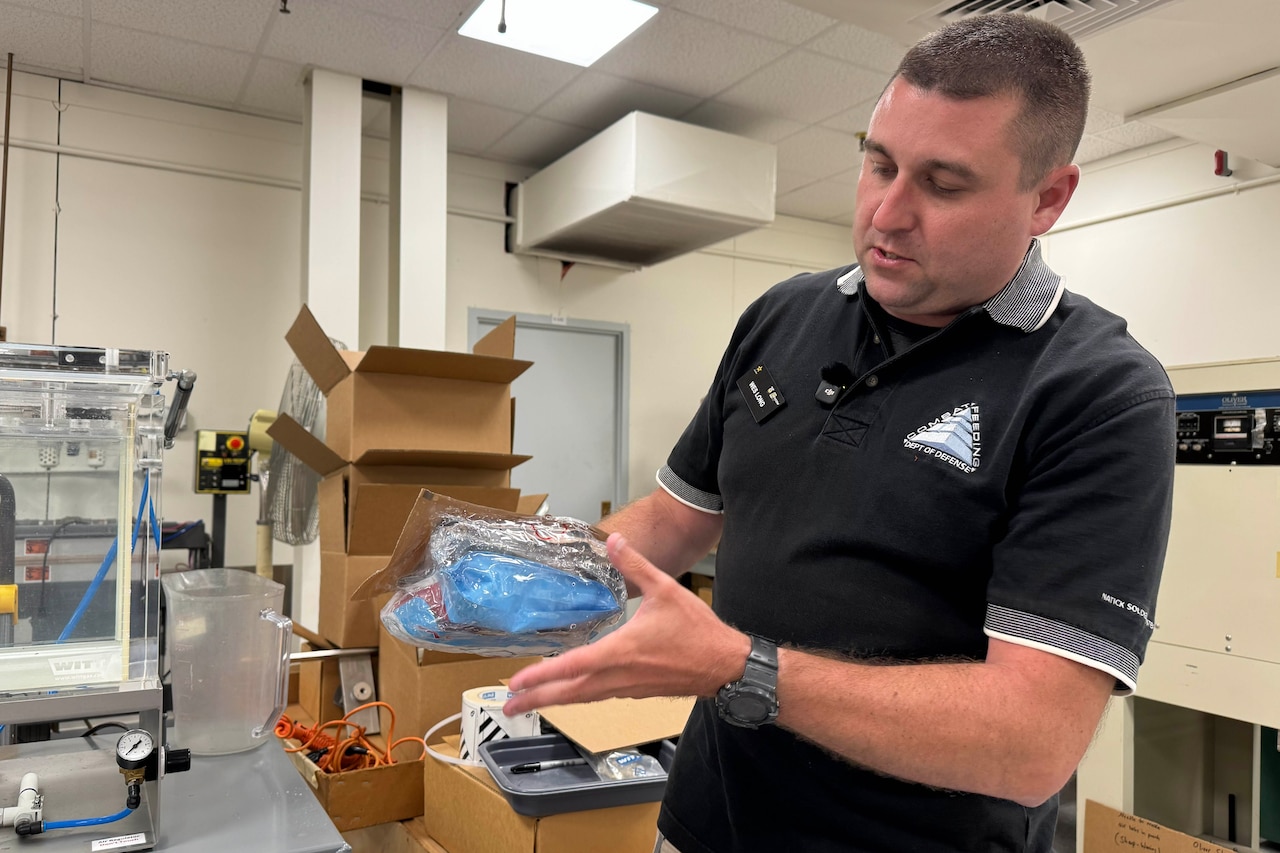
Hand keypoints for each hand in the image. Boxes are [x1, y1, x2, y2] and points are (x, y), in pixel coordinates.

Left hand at [503, 533, 749, 715]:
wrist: (724, 665)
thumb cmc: (697, 631)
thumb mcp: (666, 589)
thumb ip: (636, 565)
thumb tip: (614, 540)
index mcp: (621, 652)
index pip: (572, 667)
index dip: (542, 676)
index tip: (517, 682)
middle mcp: (619, 675)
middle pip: (569, 693)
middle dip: (536, 699)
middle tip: (507, 705)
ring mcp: (626, 688)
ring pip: (583, 698)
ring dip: (554, 701)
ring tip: (528, 703)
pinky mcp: (635, 692)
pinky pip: (598, 696)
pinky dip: (577, 696)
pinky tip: (571, 693)